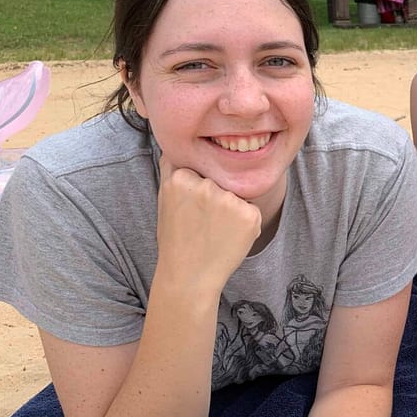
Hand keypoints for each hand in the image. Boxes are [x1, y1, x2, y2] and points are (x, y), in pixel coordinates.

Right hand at [156, 156, 261, 292]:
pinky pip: (252, 209)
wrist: (189, 276)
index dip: (198, 187)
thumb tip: (177, 140)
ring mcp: (229, 199)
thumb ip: (172, 167)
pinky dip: (246, 222)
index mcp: (181, 176)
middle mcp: (206, 185)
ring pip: (237, 193)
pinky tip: (228, 237)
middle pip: (221, 180)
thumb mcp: (165, 197)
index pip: (202, 168)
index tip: (190, 208)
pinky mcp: (250, 215)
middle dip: (216, 197)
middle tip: (201, 223)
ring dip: (232, 209)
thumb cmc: (176, 237)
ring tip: (214, 231)